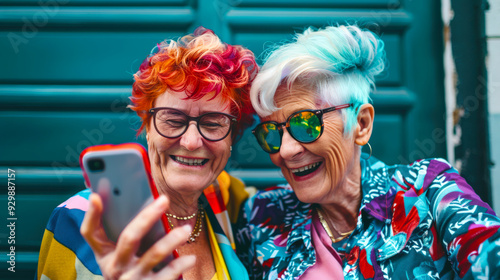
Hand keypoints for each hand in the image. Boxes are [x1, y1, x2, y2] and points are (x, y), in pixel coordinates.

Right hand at [81, 193, 195, 279]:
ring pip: (153, 255)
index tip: (96, 196)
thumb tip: (132, 199)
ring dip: (172, 240)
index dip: (91, 215)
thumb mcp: (118, 255)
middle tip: (165, 199)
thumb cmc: (128, 269)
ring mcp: (132, 279)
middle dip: (147, 217)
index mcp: (105, 254)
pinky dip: (180, 264)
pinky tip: (190, 257)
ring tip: (186, 229)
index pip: (91, 233)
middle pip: (129, 238)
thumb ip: (123, 231)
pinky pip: (167, 274)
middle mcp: (116, 267)